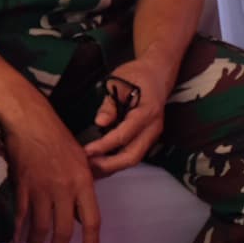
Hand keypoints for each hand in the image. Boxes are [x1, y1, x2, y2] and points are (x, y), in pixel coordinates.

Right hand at [4, 102, 101, 242]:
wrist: (30, 121)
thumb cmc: (57, 136)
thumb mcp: (80, 160)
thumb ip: (82, 188)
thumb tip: (79, 215)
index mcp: (83, 181)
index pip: (91, 219)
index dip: (91, 242)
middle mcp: (64, 188)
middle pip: (63, 230)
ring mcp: (41, 188)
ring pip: (40, 227)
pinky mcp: (22, 186)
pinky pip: (20, 216)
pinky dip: (17, 231)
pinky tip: (15, 241)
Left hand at [82, 59, 175, 177]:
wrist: (157, 73)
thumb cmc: (137, 75)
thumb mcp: (119, 81)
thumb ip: (110, 103)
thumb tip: (100, 122)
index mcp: (147, 112)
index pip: (124, 135)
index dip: (104, 146)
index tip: (86, 151)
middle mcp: (153, 128)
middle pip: (132, 156)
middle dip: (109, 165)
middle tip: (87, 167)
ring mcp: (152, 135)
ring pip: (133, 158)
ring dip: (112, 167)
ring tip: (90, 169)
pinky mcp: (147, 138)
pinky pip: (133, 154)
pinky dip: (117, 161)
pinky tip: (100, 162)